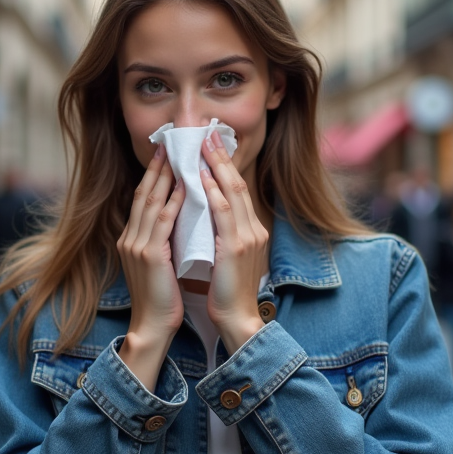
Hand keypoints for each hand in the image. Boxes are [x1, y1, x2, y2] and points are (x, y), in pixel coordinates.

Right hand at [116, 144, 186, 387]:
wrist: (152, 326)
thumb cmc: (161, 298)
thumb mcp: (159, 263)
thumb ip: (162, 240)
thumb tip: (177, 218)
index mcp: (131, 239)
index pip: (142, 199)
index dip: (153, 174)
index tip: (165, 154)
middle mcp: (129, 238)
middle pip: (143, 193)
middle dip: (157, 166)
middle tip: (170, 142)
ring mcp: (137, 245)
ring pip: (151, 201)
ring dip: (165, 176)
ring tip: (177, 154)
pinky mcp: (149, 255)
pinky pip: (163, 221)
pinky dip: (173, 200)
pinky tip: (184, 185)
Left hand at [200, 133, 269, 350]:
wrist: (235, 319)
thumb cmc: (225, 292)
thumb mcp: (223, 256)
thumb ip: (218, 233)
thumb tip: (199, 212)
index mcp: (250, 231)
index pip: (237, 191)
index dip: (224, 167)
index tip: (210, 145)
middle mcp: (253, 229)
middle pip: (238, 184)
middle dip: (222, 157)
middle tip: (207, 134)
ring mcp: (247, 237)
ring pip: (233, 193)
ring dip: (217, 166)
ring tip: (204, 145)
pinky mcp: (236, 248)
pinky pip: (225, 214)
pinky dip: (214, 192)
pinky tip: (203, 178)